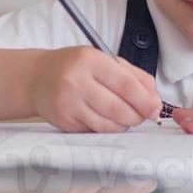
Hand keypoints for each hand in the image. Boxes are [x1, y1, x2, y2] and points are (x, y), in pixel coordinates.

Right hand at [28, 47, 161, 131]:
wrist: (37, 78)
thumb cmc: (76, 67)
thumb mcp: (104, 60)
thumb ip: (134, 76)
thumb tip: (155, 101)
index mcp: (90, 60)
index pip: (126, 85)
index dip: (145, 101)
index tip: (155, 109)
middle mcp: (76, 81)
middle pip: (118, 109)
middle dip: (137, 117)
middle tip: (143, 116)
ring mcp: (68, 104)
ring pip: (108, 125)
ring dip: (124, 125)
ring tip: (125, 117)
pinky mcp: (63, 122)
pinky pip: (95, 132)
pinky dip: (107, 129)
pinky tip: (106, 120)